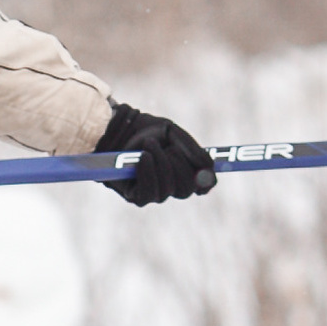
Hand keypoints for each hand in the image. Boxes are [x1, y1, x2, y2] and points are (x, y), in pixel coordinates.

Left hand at [95, 102, 216, 204]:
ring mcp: (153, 193)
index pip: (201, 185)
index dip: (206, 181)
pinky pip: (149, 193)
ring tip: (149, 144)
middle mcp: (169, 185)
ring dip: (160, 164)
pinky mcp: (135, 196)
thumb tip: (210, 166)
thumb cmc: (144, 129)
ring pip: (167, 190)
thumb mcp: (172, 133)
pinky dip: (148, 173)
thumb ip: (192, 149)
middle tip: (170, 148)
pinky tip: (143, 158)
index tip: (206, 171)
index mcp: (182, 171)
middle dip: (180, 167)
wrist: (116, 128)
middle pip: (186, 190)